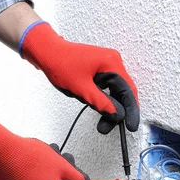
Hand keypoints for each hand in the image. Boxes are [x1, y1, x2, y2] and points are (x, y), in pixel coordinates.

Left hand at [20, 21, 139, 133]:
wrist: (48, 52)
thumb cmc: (61, 65)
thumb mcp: (82, 89)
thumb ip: (101, 102)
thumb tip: (116, 114)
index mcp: (111, 63)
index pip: (128, 90)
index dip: (131, 110)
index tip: (131, 125)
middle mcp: (112, 61)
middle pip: (122, 90)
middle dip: (118, 110)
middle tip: (109, 126)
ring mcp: (106, 63)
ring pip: (114, 89)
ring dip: (110, 105)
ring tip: (102, 122)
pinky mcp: (99, 67)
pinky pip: (107, 85)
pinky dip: (104, 97)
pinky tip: (99, 107)